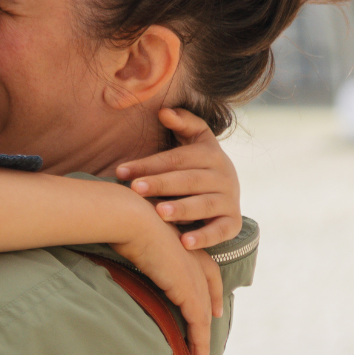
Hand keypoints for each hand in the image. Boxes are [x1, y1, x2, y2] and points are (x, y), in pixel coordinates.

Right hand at [110, 198, 222, 354]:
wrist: (128, 216)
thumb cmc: (121, 217)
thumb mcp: (134, 229)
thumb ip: (137, 240)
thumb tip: (121, 242)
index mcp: (185, 241)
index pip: (206, 268)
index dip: (209, 287)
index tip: (212, 304)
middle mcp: (195, 257)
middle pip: (209, 291)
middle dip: (210, 311)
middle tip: (208, 331)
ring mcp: (193, 273)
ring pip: (203, 312)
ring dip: (202, 337)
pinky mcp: (187, 289)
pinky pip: (198, 322)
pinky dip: (199, 341)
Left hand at [115, 108, 240, 250]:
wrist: (227, 188)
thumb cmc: (197, 163)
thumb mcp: (194, 139)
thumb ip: (182, 122)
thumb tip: (163, 111)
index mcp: (210, 153)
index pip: (176, 158)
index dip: (149, 164)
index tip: (121, 171)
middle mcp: (223, 175)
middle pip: (188, 180)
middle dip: (161, 184)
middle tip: (135, 189)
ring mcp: (229, 200)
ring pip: (204, 204)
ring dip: (182, 209)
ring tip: (160, 213)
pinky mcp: (232, 222)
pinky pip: (220, 231)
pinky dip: (204, 238)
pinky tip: (185, 243)